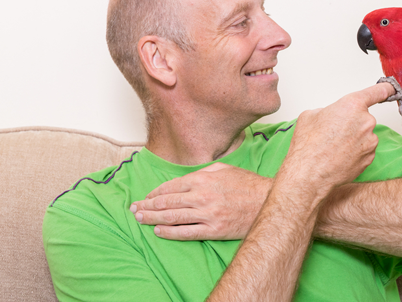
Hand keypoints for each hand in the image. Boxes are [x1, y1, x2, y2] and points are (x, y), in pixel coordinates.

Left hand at [130, 162, 271, 239]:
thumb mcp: (225, 168)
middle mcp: (202, 196)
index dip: (155, 193)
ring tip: (140, 220)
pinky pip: (186, 232)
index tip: (146, 197)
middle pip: (167, 202)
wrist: (267, 201)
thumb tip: (186, 176)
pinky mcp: (213, 229)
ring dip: (153, 218)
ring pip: (173, 217)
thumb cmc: (247, 184)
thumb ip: (204, 171)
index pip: (171, 186)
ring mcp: (207, 214)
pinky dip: (170, 232)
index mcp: (203, 179)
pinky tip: (158, 231)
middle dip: (147, 206)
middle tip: (134, 209)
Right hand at [282, 82, 395, 191]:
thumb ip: (328, 110)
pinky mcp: (370, 158)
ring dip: (353, 138)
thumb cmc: (308, 145)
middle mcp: (366, 122)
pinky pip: (364, 150)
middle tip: (333, 132)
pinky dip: (354, 152)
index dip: (385, 89)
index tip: (390, 89)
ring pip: (364, 135)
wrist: (309, 173)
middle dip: (351, 122)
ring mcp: (370, 141)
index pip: (377, 92)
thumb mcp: (310, 115)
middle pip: (363, 117)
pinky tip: (339, 156)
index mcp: (352, 105)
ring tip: (333, 147)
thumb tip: (330, 116)